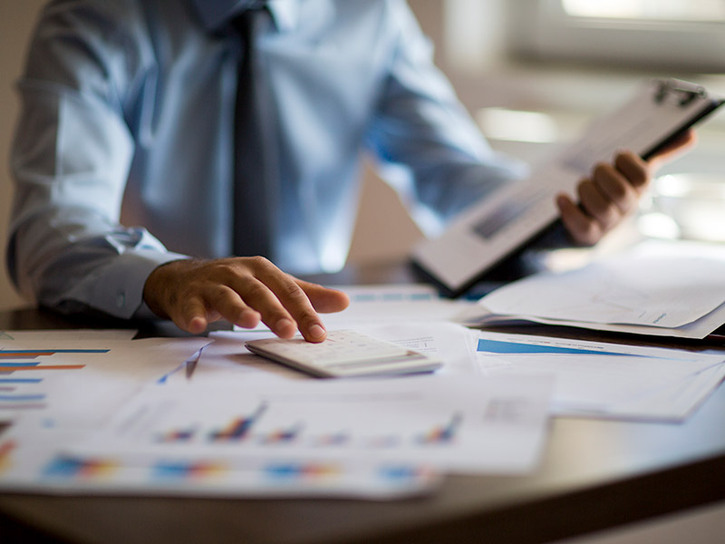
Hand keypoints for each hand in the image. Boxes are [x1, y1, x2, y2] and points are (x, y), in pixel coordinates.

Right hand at [143, 257, 349, 340]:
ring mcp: (212, 284)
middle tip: (289, 331)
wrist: (185, 277)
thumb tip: (344, 301)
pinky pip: (190, 307)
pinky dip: (194, 315)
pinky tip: (198, 327)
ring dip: (238, 309)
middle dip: (275, 311)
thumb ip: (305, 295)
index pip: (288, 291)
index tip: (318, 334)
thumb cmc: (236, 283)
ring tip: (250, 323)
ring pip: (227, 296)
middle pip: (260, 292)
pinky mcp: (188, 297)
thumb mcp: (271, 285)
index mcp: (262, 270)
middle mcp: (238, 273)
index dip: (304, 312)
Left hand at [556, 129, 696, 244]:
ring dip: (586, 191)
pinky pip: (582, 226)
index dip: (629, 162)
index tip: (617, 155)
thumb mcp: (633, 172)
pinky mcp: (588, 235)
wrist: (589, 227)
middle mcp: (626, 208)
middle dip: (604, 176)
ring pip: (602, 210)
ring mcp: (608, 224)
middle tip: (595, 170)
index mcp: (639, 189)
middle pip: (621, 193)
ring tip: (581, 184)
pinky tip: (561, 198)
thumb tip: (690, 133)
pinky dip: (569, 210)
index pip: (643, 177)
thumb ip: (659, 153)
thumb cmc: (611, 191)